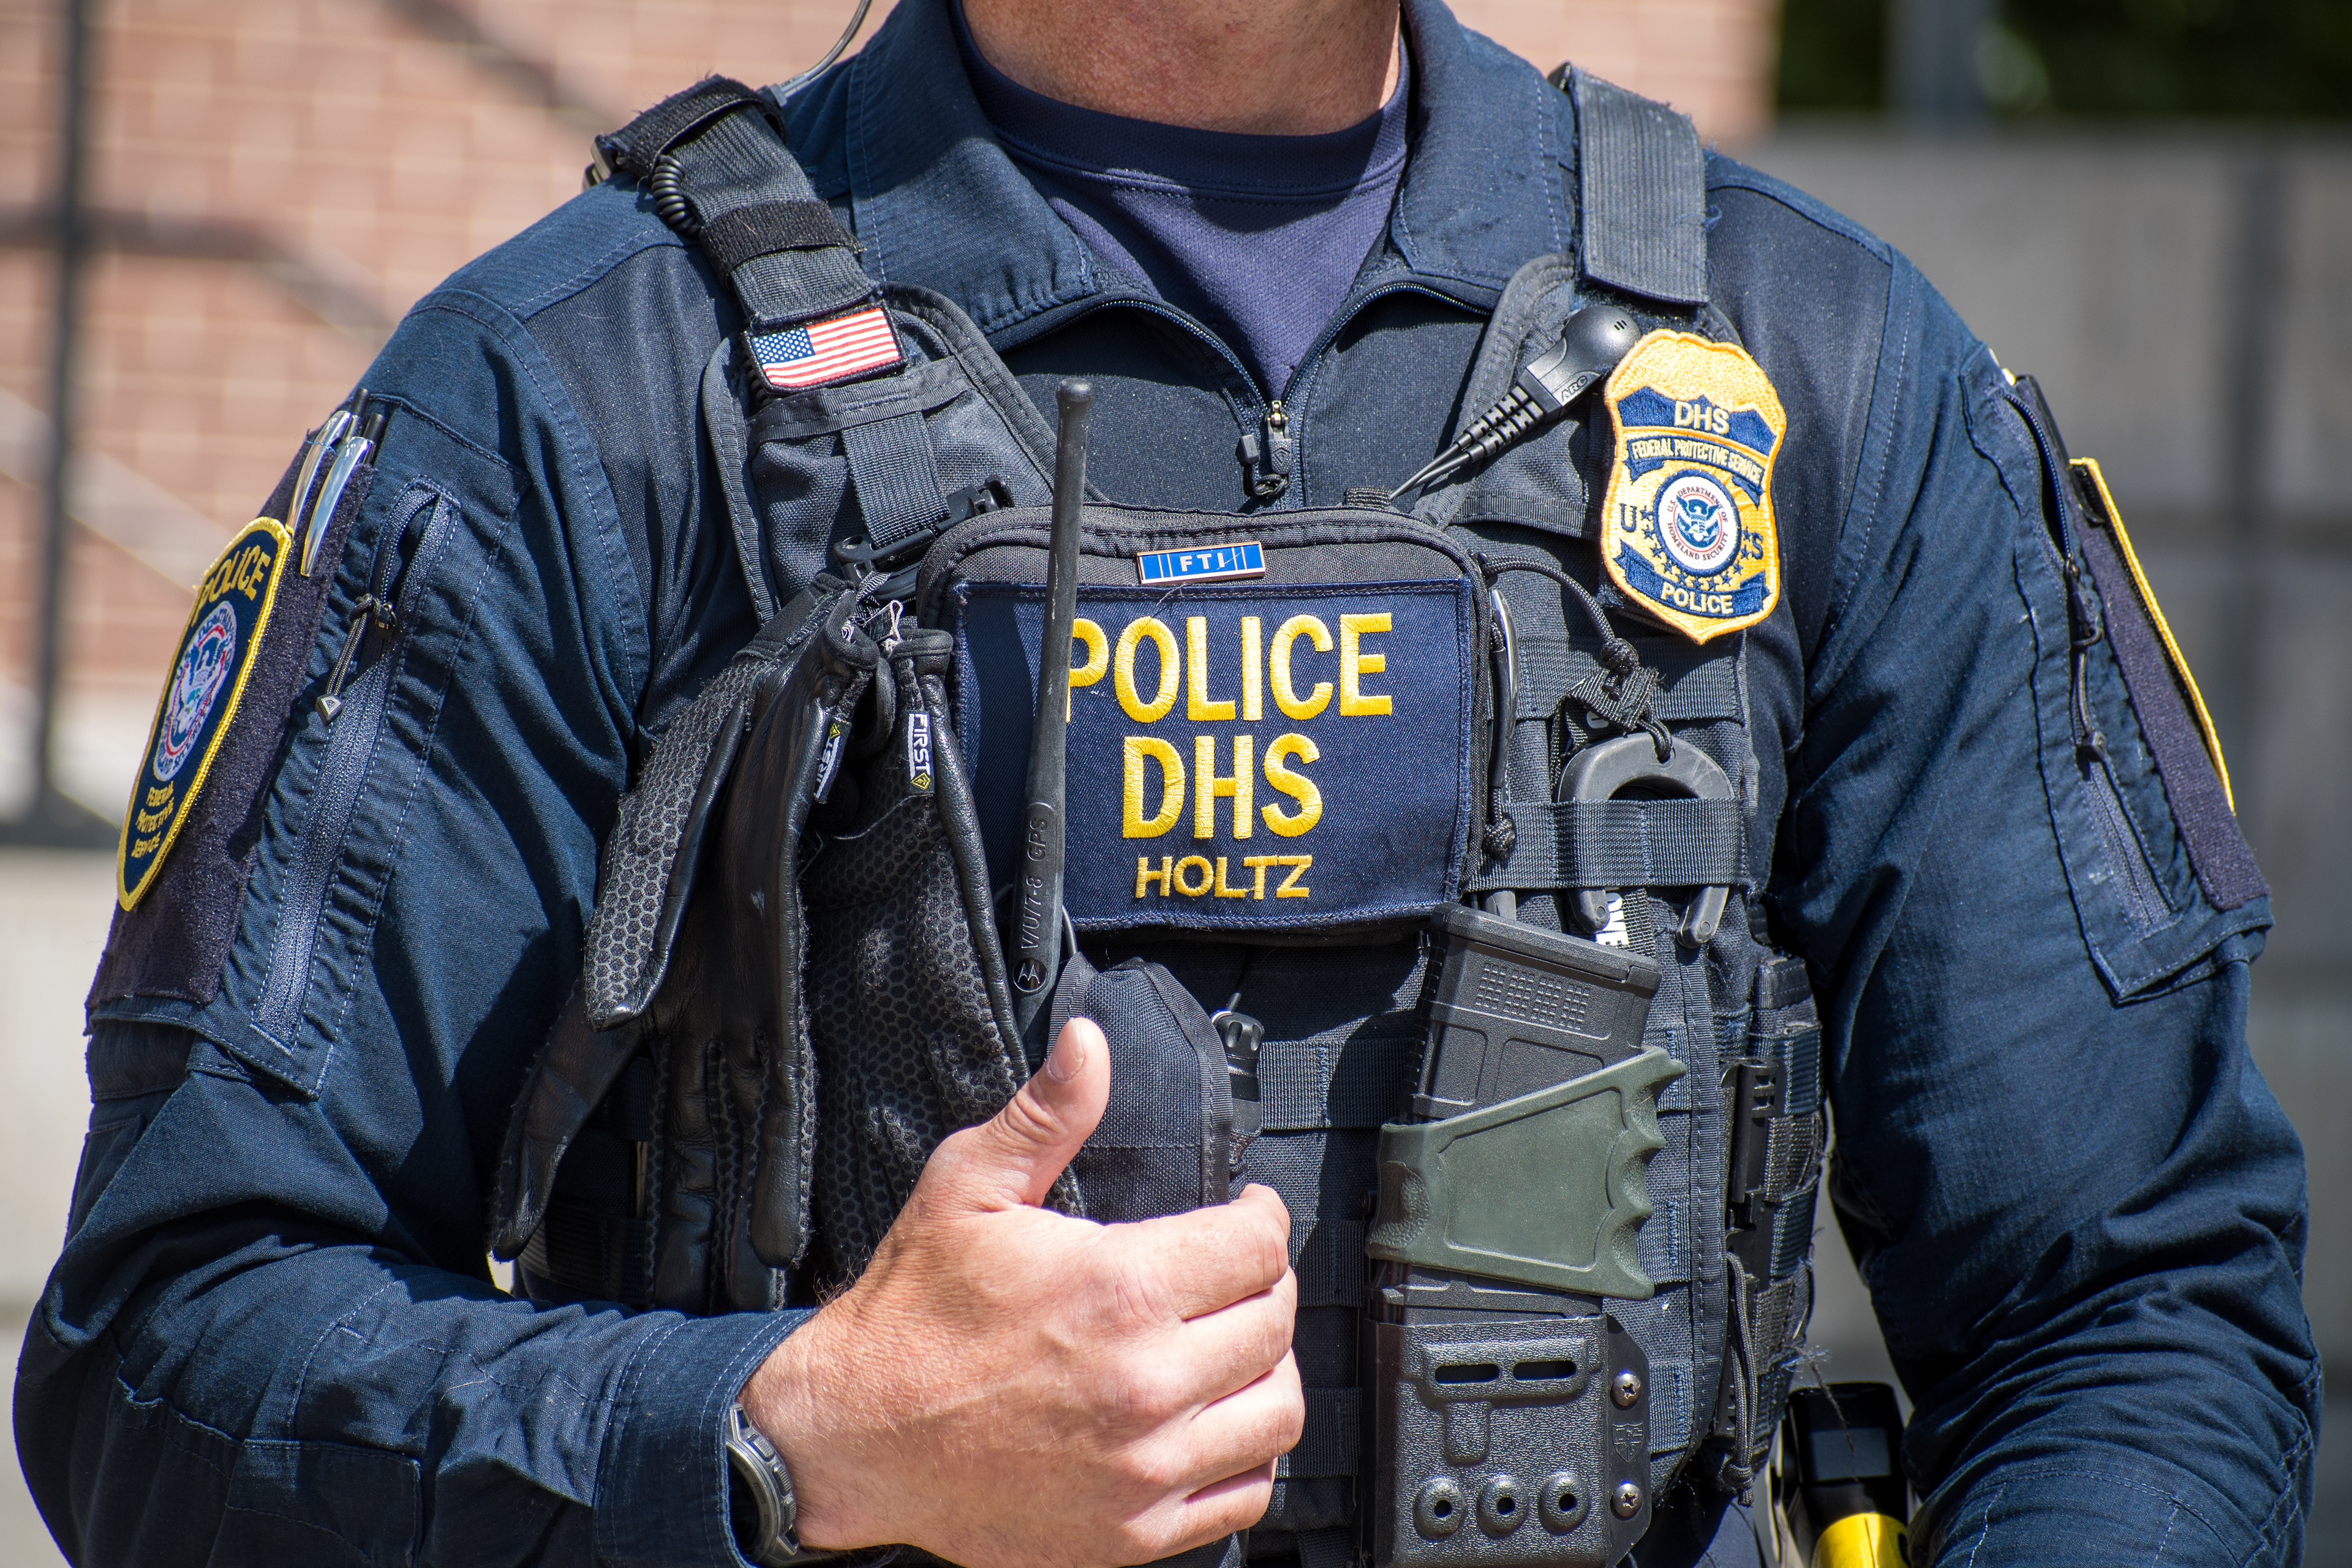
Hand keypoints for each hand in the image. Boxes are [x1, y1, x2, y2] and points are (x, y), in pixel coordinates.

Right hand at [741, 1017, 1302, 1567]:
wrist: (851, 1439)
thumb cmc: (907, 1319)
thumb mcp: (966, 1190)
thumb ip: (1044, 1117)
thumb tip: (1087, 1045)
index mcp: (1117, 1291)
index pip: (1256, 1246)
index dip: (1259, 1216)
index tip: (1245, 1211)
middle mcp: (1146, 1384)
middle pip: (1275, 1322)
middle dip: (1266, 1282)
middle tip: (1234, 1271)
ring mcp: (1145, 1467)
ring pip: (1277, 1410)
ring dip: (1268, 1367)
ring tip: (1233, 1342)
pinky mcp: (1133, 1531)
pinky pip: (1243, 1492)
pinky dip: (1245, 1454)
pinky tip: (1212, 1420)